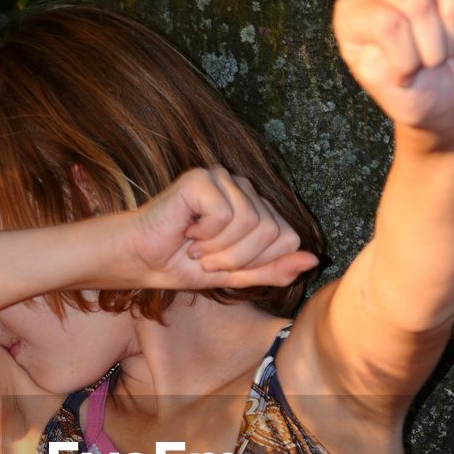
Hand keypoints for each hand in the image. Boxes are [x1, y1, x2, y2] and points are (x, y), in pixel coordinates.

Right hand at [123, 165, 319, 289]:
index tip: (223, 265)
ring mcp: (222, 178)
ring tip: (196, 247)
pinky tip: (187, 231)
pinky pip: (228, 215)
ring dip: (220, 249)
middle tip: (206, 258)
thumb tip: (315, 261)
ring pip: (252, 224)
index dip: (258, 262)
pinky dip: (206, 235)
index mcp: (255, 206)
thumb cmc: (180, 264)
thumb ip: (273, 269)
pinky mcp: (202, 178)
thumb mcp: (235, 275)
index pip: (288, 237)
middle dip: (238, 259)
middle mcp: (242, 186)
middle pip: (272, 232)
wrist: (139, 260)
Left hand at [333, 0, 453, 140]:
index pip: (386, 23)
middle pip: (421, 5)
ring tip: (443, 52)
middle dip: (433, 49)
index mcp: (353, 14)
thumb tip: (393, 27)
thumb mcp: (386, 91)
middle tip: (428, 65)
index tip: (405, 77)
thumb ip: (379, 60)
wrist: (449, 101)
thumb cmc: (412, 94)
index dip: (406, 59)